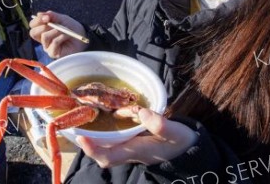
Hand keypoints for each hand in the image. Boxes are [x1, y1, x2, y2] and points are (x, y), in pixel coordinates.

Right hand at [29, 11, 87, 57]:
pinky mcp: (53, 53)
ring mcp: (47, 47)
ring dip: (56, 30)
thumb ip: (51, 16)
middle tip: (53, 23)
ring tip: (65, 30)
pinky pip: (54, 43)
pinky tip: (67, 36)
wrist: (83, 36)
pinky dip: (61, 37)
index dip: (37, 20)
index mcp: (43, 30)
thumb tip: (39, 14)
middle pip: (33, 32)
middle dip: (43, 26)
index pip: (33, 25)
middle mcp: (43, 39)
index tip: (47, 17)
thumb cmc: (71, 27)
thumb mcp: (62, 18)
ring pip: (44, 36)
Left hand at [76, 108, 197, 167]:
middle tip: (77, 125)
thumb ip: (160, 124)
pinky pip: (115, 142)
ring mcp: (132, 150)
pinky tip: (105, 120)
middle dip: (88, 144)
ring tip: (86, 121)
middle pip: (102, 155)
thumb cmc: (183, 142)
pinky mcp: (135, 143)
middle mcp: (130, 153)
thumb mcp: (176, 132)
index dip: (92, 149)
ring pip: (107, 149)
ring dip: (95, 138)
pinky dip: (106, 133)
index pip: (108, 157)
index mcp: (137, 152)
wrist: (192, 151)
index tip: (81, 136)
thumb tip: (141, 112)